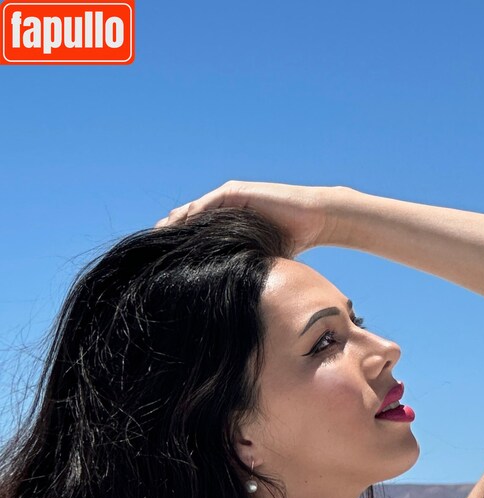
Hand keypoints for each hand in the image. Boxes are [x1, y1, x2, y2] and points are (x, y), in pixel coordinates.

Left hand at [153, 180, 346, 255]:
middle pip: (185, 221)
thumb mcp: (258, 259)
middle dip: (167, 237)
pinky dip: (191, 215)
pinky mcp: (234, 193)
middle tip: (147, 254)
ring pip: (191, 212)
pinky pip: (206, 204)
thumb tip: (227, 294)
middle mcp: (221, 208)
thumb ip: (240, 267)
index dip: (176, 247)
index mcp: (224, 224)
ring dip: (172, 226)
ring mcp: (226, 197)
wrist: (312, 220)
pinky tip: (176, 227)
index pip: (193, 234)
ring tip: (156, 241)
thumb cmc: (291, 242)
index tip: (158, 264)